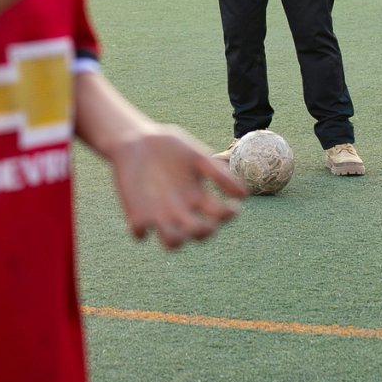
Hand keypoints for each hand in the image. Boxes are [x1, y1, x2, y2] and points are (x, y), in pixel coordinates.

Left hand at [107, 125, 247, 247]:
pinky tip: (145, 217)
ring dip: (176, 240)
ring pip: (172, 243)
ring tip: (174, 227)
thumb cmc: (169, 146)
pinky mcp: (138, 213)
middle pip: (198, 234)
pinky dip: (142, 231)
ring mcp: (160, 214)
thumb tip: (245, 196)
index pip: (219, 216)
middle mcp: (182, 210)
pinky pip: (140, 234)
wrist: (136, 139)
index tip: (232, 208)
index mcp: (198, 196)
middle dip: (204, 232)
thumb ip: (219, 174)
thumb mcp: (197, 156)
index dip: (228, 216)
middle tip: (204, 223)